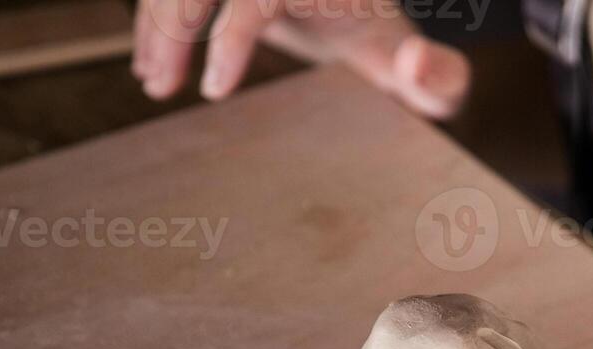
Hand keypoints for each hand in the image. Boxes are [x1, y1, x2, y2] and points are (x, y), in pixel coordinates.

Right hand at [133, 0, 470, 115]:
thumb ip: (442, 81)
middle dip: (174, 26)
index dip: (232, 36)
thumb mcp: (431, 78)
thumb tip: (416, 61)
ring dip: (157, 23)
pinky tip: (150, 59)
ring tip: (152, 80)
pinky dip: (156, 15)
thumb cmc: (399, 56)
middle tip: (162, 87)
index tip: (215, 89)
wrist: (371, 23)